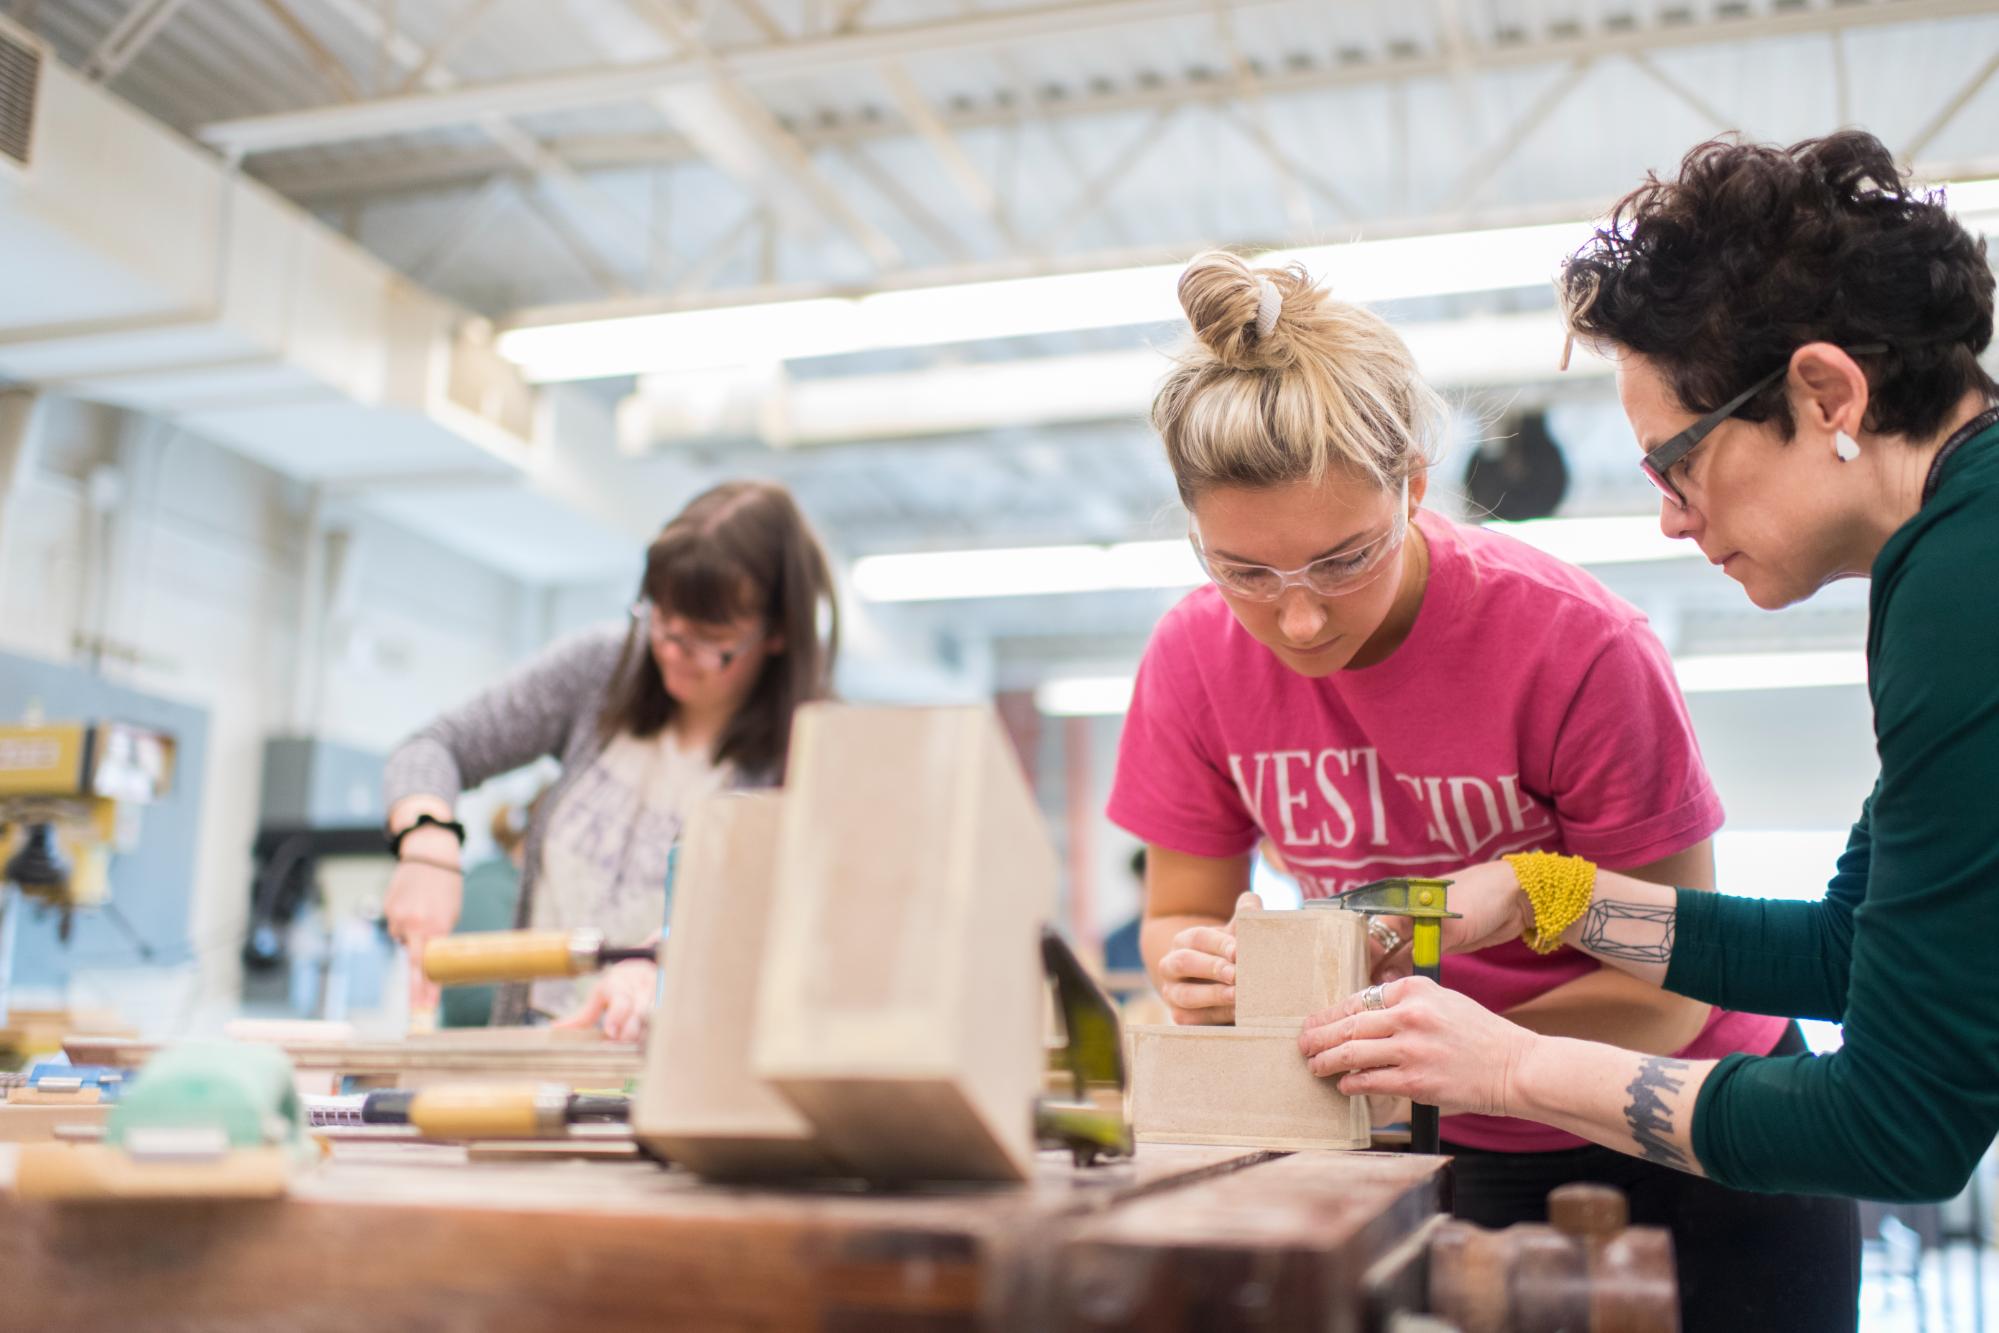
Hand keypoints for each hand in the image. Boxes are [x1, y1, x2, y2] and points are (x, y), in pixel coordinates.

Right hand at [384, 836, 463, 1012]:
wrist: (429, 854)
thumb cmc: (447, 885)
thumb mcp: (451, 914)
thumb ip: (439, 937)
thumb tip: (429, 960)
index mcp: (436, 927)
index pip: (429, 967)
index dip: (429, 990)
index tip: (427, 1009)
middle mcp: (414, 925)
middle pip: (413, 965)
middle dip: (416, 990)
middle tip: (419, 1010)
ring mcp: (398, 918)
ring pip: (403, 939)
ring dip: (412, 935)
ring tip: (423, 911)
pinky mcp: (388, 909)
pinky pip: (397, 925)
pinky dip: (404, 922)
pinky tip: (412, 904)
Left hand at [554, 959, 657, 1042]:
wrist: (645, 965)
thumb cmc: (618, 986)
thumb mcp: (600, 994)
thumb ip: (582, 1016)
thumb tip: (555, 1029)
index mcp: (620, 986)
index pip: (621, 1000)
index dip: (617, 1016)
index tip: (611, 1032)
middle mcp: (640, 990)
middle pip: (639, 1013)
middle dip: (631, 1031)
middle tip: (621, 1044)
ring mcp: (658, 996)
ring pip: (654, 1018)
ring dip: (645, 1034)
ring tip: (636, 1048)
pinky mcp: (669, 1003)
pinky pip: (665, 1020)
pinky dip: (659, 1032)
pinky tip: (653, 1043)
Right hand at [1157, 891, 1260, 1024]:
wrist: (1216, 987)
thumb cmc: (1229, 956)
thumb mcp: (1235, 936)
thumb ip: (1245, 918)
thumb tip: (1252, 901)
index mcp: (1184, 941)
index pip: (1198, 937)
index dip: (1218, 944)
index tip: (1238, 951)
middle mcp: (1171, 965)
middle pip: (1184, 963)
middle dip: (1212, 968)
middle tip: (1237, 974)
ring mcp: (1172, 993)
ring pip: (1185, 995)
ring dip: (1213, 995)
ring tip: (1238, 997)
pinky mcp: (1179, 1017)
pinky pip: (1191, 1020)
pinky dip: (1214, 1017)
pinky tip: (1235, 1015)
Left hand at [1298, 975, 1537, 1117]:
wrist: (1515, 1067)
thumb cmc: (1480, 1035)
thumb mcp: (1444, 1001)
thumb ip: (1407, 1001)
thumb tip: (1364, 1015)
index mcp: (1415, 989)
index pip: (1359, 998)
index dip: (1331, 1013)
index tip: (1316, 1022)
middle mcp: (1410, 1015)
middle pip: (1348, 1024)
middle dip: (1318, 1036)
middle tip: (1302, 1044)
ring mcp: (1411, 1049)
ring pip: (1352, 1053)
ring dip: (1326, 1061)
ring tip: (1314, 1066)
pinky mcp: (1416, 1081)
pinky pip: (1370, 1081)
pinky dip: (1351, 1083)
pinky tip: (1345, 1085)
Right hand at [1369, 860, 1534, 984]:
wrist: (1516, 895)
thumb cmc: (1478, 899)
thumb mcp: (1445, 926)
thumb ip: (1415, 951)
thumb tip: (1385, 977)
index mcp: (1400, 902)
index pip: (1368, 931)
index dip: (1359, 955)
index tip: (1354, 979)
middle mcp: (1405, 915)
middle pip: (1378, 945)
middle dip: (1370, 968)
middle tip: (1363, 994)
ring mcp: (1421, 928)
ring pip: (1394, 955)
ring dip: (1387, 974)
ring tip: (1379, 998)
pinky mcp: (1437, 941)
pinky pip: (1413, 959)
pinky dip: (1406, 973)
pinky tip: (1399, 989)